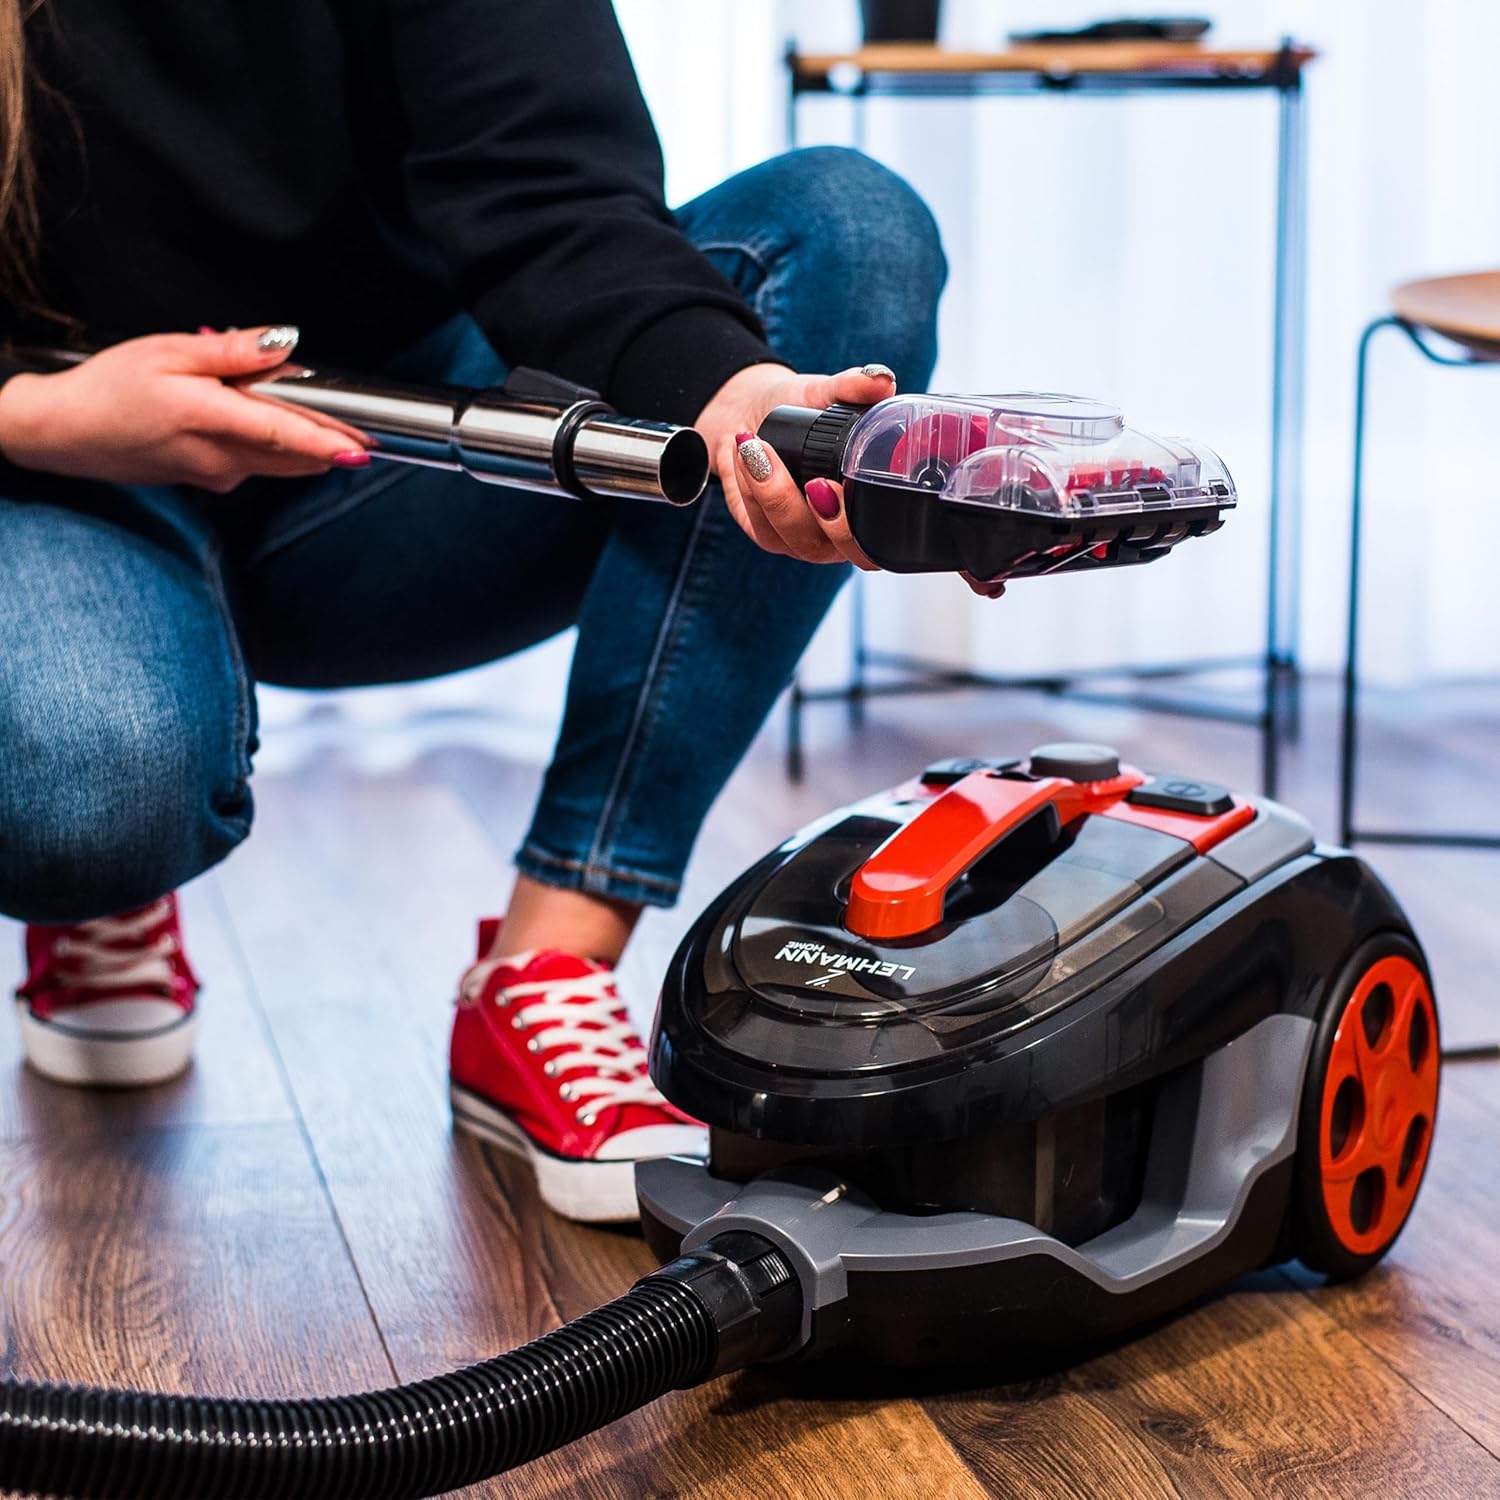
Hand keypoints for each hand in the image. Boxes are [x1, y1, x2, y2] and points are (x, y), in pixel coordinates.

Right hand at [0, 327, 372, 492]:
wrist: (68, 434)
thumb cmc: (110, 387)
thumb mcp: (168, 351)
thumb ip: (233, 353)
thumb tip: (285, 343)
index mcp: (207, 418)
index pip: (283, 435)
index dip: (328, 442)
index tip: (363, 448)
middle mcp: (219, 457)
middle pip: (294, 452)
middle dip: (327, 435)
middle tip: (351, 419)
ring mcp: (218, 475)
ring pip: (280, 458)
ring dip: (298, 435)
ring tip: (289, 401)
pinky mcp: (214, 481)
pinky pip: (258, 460)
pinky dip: (268, 439)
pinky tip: (244, 411)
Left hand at [696, 361, 900, 566]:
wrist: (755, 414)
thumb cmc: (803, 410)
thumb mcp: (827, 392)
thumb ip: (855, 386)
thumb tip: (882, 379)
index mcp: (868, 510)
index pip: (873, 545)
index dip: (854, 528)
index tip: (828, 485)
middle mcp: (840, 533)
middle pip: (829, 550)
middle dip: (807, 514)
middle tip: (800, 477)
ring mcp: (803, 538)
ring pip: (791, 538)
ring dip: (771, 494)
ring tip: (755, 446)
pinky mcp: (767, 534)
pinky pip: (761, 527)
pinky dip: (750, 489)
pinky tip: (744, 454)